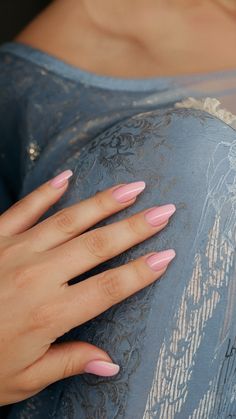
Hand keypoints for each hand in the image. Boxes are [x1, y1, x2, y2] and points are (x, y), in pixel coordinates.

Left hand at [0, 170, 175, 404]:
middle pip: (97, 246)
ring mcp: (14, 251)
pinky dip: (46, 193)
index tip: (167, 255)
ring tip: (131, 188)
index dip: (141, 272)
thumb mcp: (22, 378)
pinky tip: (66, 178)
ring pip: (69, 221)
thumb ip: (68, 364)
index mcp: (49, 313)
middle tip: (163, 210)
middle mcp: (37, 276)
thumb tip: (109, 363)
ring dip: (103, 203)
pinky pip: (24, 209)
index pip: (109, 287)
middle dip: (135, 227)